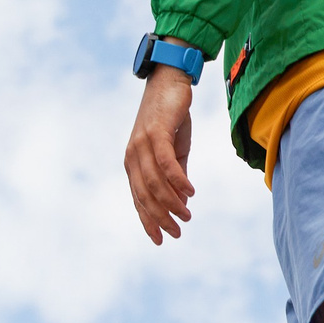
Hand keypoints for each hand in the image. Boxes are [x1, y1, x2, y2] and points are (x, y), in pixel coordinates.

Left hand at [125, 62, 196, 243]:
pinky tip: (190, 193)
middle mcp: (132, 157)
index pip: (138, 199)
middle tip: (177, 232)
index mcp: (134, 163)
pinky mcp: (155, 133)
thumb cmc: (171, 118)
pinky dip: (177, 180)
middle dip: (160, 218)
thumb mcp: (174, 151)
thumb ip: (175, 176)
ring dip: (171, 202)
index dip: (147, 220)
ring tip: (186, 215)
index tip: (160, 240)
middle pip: (144, 196)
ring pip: (154, 183)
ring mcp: (141, 145)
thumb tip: (182, 201)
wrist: (169, 83)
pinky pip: (166, 163)